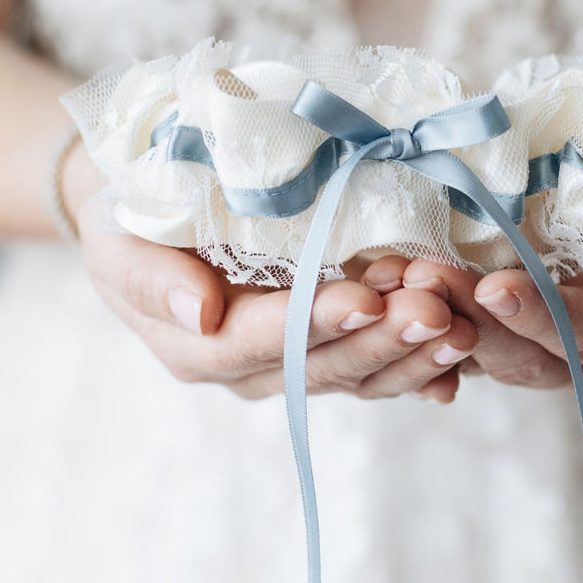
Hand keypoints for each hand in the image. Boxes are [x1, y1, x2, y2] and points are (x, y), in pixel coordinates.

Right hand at [66, 150, 476, 403]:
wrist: (158, 212)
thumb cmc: (133, 222)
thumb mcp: (120, 243)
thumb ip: (154, 281)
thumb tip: (203, 313)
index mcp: (202, 346)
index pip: (261, 343)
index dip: (312, 324)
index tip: (362, 297)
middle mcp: (255, 365)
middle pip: (323, 364)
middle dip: (381, 339)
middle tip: (433, 310)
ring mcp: (297, 357)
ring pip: (360, 370)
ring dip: (412, 350)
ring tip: (459, 323)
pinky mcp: (331, 340)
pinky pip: (379, 363)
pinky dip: (420, 363)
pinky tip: (461, 359)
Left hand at [363, 254, 582, 391]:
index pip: (580, 337)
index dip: (538, 314)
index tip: (495, 287)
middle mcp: (580, 361)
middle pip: (521, 354)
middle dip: (471, 318)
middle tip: (427, 280)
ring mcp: (534, 351)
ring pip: (479, 351)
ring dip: (436, 317)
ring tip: (396, 281)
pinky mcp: (497, 333)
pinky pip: (455, 341)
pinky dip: (421, 319)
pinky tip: (385, 290)